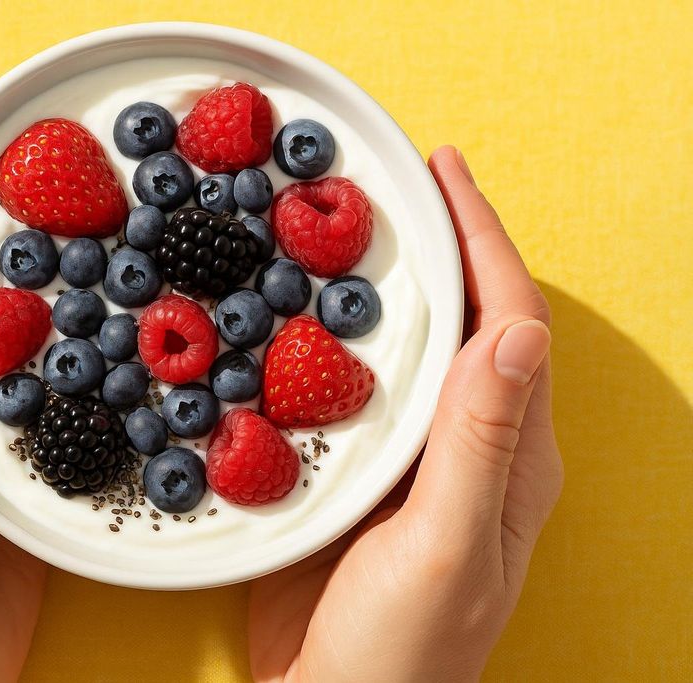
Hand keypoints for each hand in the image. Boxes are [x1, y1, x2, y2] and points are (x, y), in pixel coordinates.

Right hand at [248, 146, 562, 681]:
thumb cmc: (406, 650)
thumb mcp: (448, 546)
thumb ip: (480, 443)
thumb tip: (515, 330)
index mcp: (507, 454)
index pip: (507, 322)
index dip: (480, 239)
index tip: (444, 172)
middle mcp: (464, 447)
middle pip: (458, 321)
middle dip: (435, 244)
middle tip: (394, 183)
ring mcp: (407, 461)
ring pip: (400, 350)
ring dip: (380, 286)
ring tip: (342, 229)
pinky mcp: (354, 476)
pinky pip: (346, 390)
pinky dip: (328, 342)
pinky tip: (295, 320)